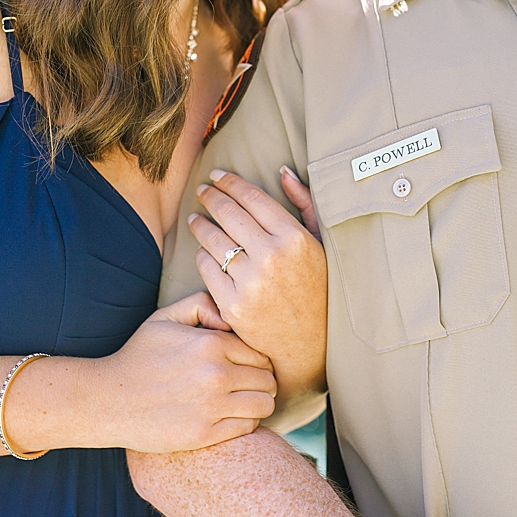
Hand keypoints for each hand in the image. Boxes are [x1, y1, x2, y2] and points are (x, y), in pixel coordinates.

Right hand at [81, 292, 276, 452]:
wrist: (108, 400)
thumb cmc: (138, 357)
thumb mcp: (163, 318)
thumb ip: (201, 305)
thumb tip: (230, 320)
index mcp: (210, 343)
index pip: (261, 353)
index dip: (256, 360)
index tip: (243, 366)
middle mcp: (216, 374)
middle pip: (268, 380)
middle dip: (260, 381)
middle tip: (243, 385)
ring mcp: (212, 406)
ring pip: (265, 404)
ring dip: (257, 403)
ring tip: (239, 401)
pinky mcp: (206, 433)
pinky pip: (249, 427)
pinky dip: (244, 422)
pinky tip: (225, 416)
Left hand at [189, 170, 326, 400]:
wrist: (308, 346)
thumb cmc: (317, 290)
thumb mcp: (321, 245)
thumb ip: (305, 204)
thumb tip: (282, 170)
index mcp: (296, 239)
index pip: (252, 198)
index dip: (230, 182)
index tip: (217, 176)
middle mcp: (272, 257)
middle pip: (228, 214)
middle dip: (210, 197)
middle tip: (201, 190)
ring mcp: (251, 283)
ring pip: (212, 239)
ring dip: (200, 224)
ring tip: (195, 218)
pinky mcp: (232, 305)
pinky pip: (206, 268)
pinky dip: (202, 255)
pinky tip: (203, 250)